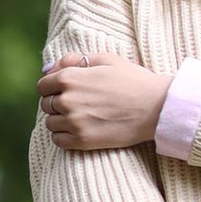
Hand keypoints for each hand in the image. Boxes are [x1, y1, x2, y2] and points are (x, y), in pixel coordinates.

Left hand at [38, 51, 169, 153]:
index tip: (63, 90)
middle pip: (45, 104)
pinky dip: (63, 136)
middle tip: (76, 103)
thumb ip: (74, 60)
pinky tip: (77, 130)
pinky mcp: (83, 141)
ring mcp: (74, 122)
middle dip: (56, 102)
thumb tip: (48, 68)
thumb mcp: (106, 60)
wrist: (157, 107)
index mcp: (70, 78)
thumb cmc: (134, 80)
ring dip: (60, 120)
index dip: (52, 87)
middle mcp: (67, 100)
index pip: (43, 85)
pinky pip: (58, 141)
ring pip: (50, 123)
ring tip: (79, 117)